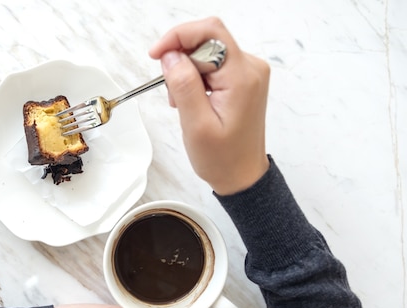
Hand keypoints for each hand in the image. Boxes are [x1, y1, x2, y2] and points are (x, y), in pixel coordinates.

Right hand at [149, 17, 270, 194]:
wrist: (242, 175)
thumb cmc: (223, 158)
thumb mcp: (196, 125)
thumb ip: (183, 85)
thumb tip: (171, 55)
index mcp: (242, 77)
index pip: (210, 32)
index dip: (178, 37)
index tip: (157, 54)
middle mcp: (250, 68)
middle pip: (207, 39)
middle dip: (181, 58)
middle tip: (171, 90)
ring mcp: (247, 72)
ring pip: (207, 51)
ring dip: (187, 71)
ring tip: (183, 102)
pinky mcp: (241, 79)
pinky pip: (212, 64)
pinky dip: (195, 77)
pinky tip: (193, 100)